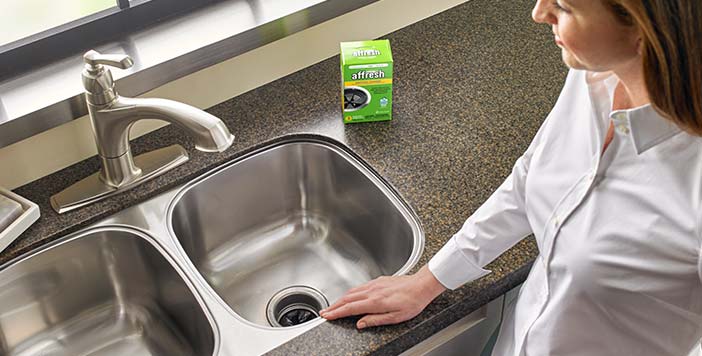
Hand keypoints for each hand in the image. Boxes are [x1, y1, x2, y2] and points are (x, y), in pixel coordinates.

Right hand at [320, 265, 445, 328]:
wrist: (422, 285)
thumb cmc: (412, 302)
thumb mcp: (396, 317)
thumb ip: (376, 320)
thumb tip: (360, 324)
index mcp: (375, 302)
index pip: (350, 308)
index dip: (336, 312)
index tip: (327, 316)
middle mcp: (372, 291)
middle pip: (347, 298)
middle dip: (334, 306)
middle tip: (324, 312)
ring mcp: (374, 284)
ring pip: (352, 291)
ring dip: (340, 299)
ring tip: (334, 305)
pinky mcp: (378, 281)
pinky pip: (359, 287)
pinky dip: (350, 292)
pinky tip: (350, 296)